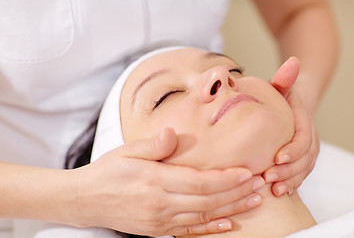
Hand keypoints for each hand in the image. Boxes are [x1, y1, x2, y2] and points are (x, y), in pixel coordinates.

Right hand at [73, 128, 264, 235]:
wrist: (85, 200)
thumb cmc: (107, 171)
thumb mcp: (126, 151)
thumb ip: (153, 145)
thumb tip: (172, 134)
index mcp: (153, 180)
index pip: (198, 182)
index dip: (225, 179)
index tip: (246, 172)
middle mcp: (159, 204)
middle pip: (207, 200)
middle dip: (236, 193)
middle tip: (259, 185)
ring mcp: (159, 220)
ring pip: (203, 216)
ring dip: (230, 209)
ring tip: (253, 201)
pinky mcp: (157, 230)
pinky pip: (189, 230)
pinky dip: (210, 227)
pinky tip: (228, 224)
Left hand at [264, 57, 319, 195]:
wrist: (290, 106)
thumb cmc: (279, 96)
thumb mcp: (280, 87)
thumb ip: (284, 79)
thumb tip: (292, 62)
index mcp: (304, 122)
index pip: (303, 138)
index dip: (292, 150)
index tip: (276, 158)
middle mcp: (309, 138)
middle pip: (305, 159)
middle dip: (289, 170)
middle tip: (269, 179)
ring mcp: (306, 151)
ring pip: (304, 169)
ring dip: (290, 180)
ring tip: (274, 190)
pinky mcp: (299, 160)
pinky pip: (300, 174)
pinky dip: (291, 183)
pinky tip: (278, 192)